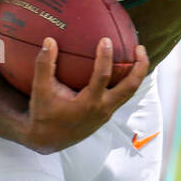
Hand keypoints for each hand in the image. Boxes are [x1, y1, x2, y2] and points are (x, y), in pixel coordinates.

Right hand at [21, 37, 149, 154]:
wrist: (47, 140)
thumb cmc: (43, 114)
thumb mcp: (40, 90)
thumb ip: (44, 66)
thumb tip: (49, 41)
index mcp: (88, 104)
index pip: (103, 77)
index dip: (106, 57)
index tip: (106, 40)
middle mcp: (102, 109)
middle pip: (130, 87)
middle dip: (140, 66)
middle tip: (140, 47)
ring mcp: (107, 113)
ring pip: (130, 92)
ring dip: (137, 74)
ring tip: (137, 55)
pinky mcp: (106, 114)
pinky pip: (122, 95)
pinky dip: (126, 81)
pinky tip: (122, 68)